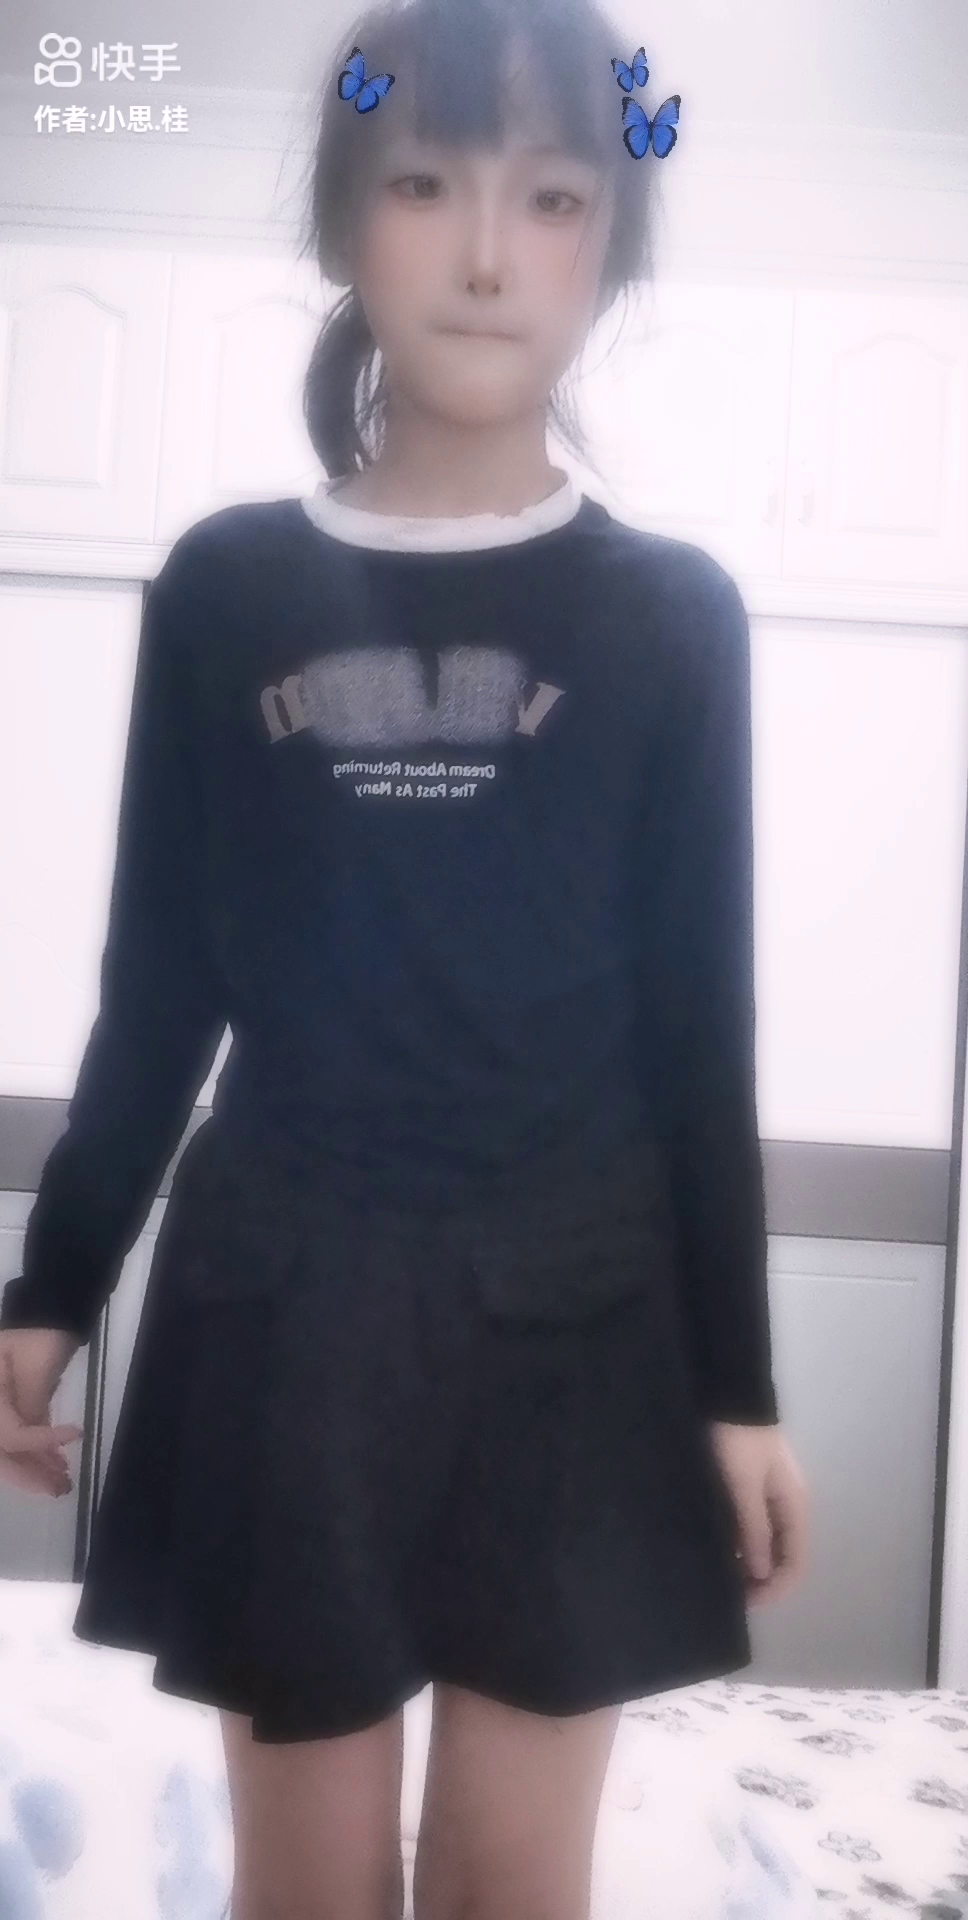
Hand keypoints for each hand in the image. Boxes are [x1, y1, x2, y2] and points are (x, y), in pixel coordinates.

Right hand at [0, 1327, 84, 1498]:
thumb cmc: (41, 1333)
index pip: (7, 1432)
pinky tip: (56, 1467)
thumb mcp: (36, 1366)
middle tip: (58, 1488)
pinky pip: (16, 1440)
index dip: (39, 1441)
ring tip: (63, 1484)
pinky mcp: (8, 1412)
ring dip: (33, 1469)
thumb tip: (33, 1443)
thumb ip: (31, 1404)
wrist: (49, 1312)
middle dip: (26, 1474)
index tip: (75, 1434)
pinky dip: (35, 1455)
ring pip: (6, 1450)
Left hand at [706, 1421, 810, 1607]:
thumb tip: (761, 1574)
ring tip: (720, 1575)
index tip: (746, 1603)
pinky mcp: (750, 1486)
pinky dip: (739, 1542)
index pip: (796, 1562)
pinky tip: (718, 1548)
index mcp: (794, 1505)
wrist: (728, 1393)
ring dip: (748, 1562)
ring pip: (765, 1542)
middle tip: (728, 1594)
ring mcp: (770, 1495)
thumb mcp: (743, 1486)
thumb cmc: (736, 1441)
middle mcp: (787, 1504)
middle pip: (782, 1555)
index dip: (776, 1589)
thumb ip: (753, 1529)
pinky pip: (752, 1525)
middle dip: (761, 1580)